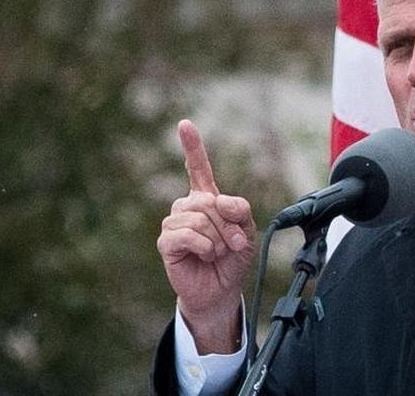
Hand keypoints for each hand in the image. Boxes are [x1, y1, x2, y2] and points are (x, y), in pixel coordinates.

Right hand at [157, 119, 256, 353]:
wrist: (221, 289)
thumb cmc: (232, 258)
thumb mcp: (247, 230)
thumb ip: (240, 210)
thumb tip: (218, 201)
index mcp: (207, 199)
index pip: (198, 168)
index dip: (192, 147)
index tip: (185, 124)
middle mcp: (188, 207)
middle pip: (209, 201)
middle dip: (228, 224)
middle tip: (234, 243)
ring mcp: (175, 223)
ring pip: (199, 218)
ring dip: (217, 238)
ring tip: (218, 252)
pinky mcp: (167, 243)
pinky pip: (186, 234)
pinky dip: (204, 245)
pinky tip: (205, 254)